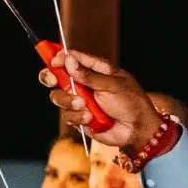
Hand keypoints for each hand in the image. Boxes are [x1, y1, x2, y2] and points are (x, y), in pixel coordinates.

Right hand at [41, 50, 161, 148]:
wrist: (135, 129)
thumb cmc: (131, 102)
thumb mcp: (111, 85)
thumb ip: (88, 74)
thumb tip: (69, 61)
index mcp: (96, 70)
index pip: (73, 59)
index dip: (61, 58)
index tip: (55, 61)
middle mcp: (85, 84)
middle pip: (58, 77)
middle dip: (52, 78)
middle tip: (54, 81)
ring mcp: (80, 101)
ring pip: (59, 98)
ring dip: (69, 101)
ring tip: (84, 106)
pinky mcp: (78, 118)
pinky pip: (67, 115)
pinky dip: (78, 117)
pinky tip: (90, 119)